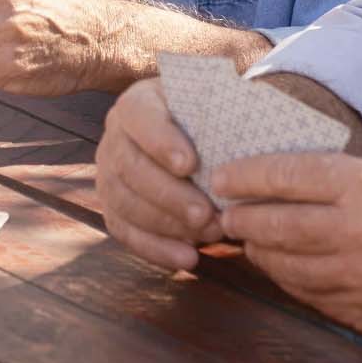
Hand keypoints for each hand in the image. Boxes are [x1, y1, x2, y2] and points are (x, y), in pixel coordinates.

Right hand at [96, 78, 221, 270]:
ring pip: (125, 203)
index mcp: (137, 103)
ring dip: (167, 225)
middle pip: (130, 167)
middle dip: (169, 195)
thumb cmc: (208, 122)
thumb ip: (222, 110)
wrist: (194, 142)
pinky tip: (188, 258)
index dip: (160, 141)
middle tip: (206, 214)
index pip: (140, 117)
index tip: (190, 164)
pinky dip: (156, 249)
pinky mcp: (112, 207)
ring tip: (209, 235)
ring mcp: (108, 174)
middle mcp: (115, 137)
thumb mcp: (213, 105)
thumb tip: (252, 115)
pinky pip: (125, 232)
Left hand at [216, 154, 361, 341]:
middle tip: (225, 211)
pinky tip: (284, 268)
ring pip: (285, 267)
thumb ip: (342, 179)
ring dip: (260, 252)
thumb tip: (280, 178)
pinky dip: (290, 280)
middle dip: (242, 217)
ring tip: (249, 239)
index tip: (223, 176)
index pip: (290, 176)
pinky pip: (309, 298)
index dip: (248, 175)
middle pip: (276, 226)